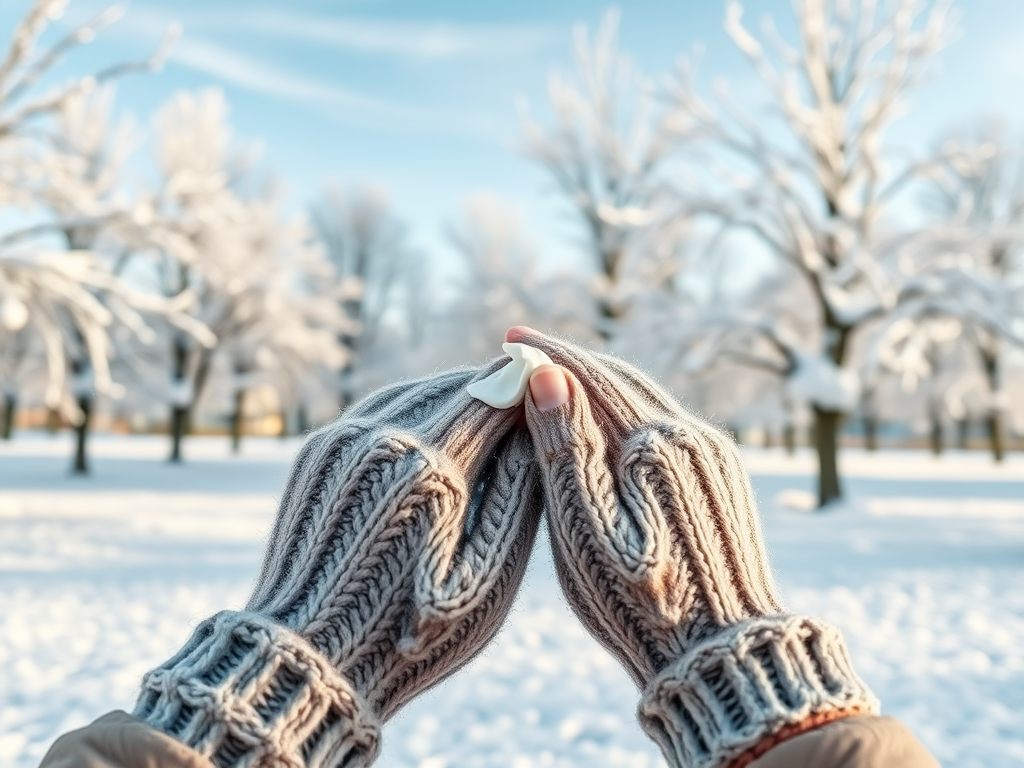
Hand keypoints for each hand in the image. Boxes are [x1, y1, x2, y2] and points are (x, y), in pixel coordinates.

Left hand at [135, 362, 542, 767]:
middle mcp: (385, 440)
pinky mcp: (320, 449)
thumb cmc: (413, 629)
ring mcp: (345, 440)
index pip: (493, 397)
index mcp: (433, 470)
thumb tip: (536, 425)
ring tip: (485, 418)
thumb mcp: (487, 574)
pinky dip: (414, 411)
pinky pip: (380, 409)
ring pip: (416, 392)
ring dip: (454, 397)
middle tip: (524, 402)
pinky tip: (435, 432)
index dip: (527, 389)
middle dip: (494, 390)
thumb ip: (519, 492)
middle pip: (455, 386)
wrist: (310, 652)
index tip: (554, 390)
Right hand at [509, 327, 875, 767]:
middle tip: (528, 353)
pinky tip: (605, 423)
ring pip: (647, 398)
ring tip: (560, 380)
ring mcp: (712, 454)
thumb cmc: (636, 600)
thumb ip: (564, 447)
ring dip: (601, 384)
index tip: (510, 337)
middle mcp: (690, 436)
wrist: (719, 651)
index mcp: (652, 445)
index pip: (592, 376)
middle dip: (573, 362)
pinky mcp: (722, 474)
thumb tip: (545, 373)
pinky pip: (666, 423)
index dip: (548, 354)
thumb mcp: (583, 529)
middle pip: (622, 378)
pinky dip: (628, 411)